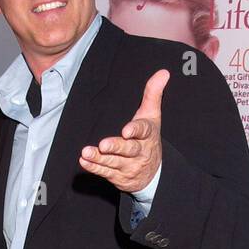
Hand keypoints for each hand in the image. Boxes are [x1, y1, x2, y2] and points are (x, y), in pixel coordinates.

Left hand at [78, 68, 169, 192]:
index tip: (126, 131)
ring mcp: (128, 166)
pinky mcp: (118, 176)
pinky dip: (94, 168)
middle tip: (103, 145)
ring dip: (99, 158)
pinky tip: (84, 161)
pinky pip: (105, 172)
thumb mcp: (153, 116)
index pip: (143, 132)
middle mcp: (139, 153)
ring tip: (86, 152)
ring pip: (113, 162)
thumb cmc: (148, 138)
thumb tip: (163, 72)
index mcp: (148, 136)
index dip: (135, 131)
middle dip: (116, 147)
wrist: (153, 174)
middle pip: (128, 150)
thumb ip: (153, 94)